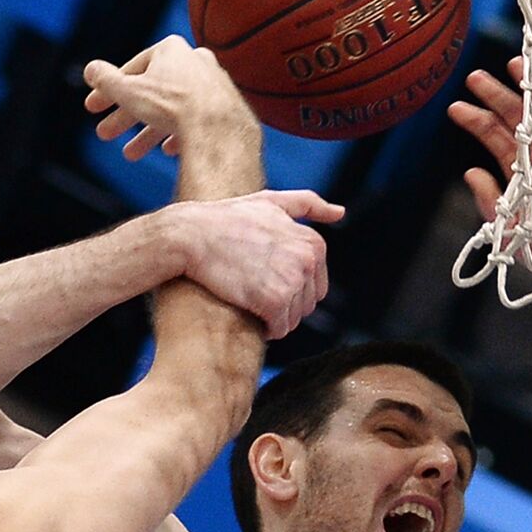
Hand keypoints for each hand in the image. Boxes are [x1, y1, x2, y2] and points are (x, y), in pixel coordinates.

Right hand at [85, 35, 258, 161]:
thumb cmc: (173, 104)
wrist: (219, 129)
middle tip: (105, 134)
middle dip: (126, 117)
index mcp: (171, 49)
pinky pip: (198, 120)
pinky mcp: (228, 107)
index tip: (95, 108)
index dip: (110, 91)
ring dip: (149, 132)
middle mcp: (196, 61)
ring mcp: (215, 84)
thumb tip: (90, 70)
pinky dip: (180, 134)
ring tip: (132, 154)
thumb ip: (106, 80)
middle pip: (152, 93)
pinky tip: (167, 150)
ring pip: (174, 109)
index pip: (132, 70)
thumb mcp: (128, 91)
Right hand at [165, 191, 344, 338]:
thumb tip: (340, 212)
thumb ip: (308, 205)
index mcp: (313, 243)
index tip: (265, 280)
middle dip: (285, 305)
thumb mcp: (270, 202)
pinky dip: (266, 329)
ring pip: (293, 319)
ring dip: (274, 318)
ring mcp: (292, 281)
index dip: (290, 289)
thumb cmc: (226, 219)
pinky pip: (279, 329)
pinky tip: (248, 314)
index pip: (317, 286)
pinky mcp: (273, 301)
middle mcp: (308, 261)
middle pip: (307, 304)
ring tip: (250, 301)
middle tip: (254, 292)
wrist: (191, 235)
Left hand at [448, 59, 531, 306]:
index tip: (456, 107)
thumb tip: (472, 172)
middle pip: (521, 122)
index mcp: (525, 179)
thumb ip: (491, 205)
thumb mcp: (510, 236)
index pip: (499, 143)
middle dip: (499, 98)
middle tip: (474, 76)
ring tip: (514, 64)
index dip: (479, 122)